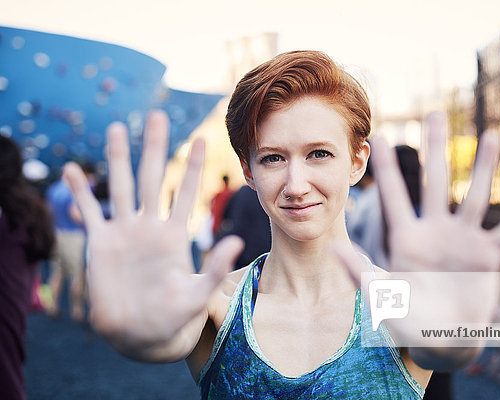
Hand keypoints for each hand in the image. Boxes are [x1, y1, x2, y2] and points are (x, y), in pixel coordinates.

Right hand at [64, 110, 242, 345]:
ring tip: (115, 127)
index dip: (192, 166)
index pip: (186, 191)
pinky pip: (89, 212)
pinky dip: (80, 192)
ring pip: (120, 186)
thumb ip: (215, 268)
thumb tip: (237, 241)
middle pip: (152, 177)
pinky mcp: (101, 244)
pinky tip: (72, 170)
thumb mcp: (198, 293)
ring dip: (117, 158)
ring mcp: (124, 232)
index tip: (202, 138)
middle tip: (158, 115)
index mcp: (174, 234)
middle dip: (154, 147)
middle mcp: (149, 226)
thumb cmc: (174, 316)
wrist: (141, 334)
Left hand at [334, 112, 499, 366]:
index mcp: (406, 238)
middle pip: (435, 181)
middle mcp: (434, 231)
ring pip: (474, 196)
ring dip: (484, 167)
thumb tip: (333, 245)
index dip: (385, 167)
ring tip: (491, 135)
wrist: (440, 342)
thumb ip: (360, 272)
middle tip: (434, 114)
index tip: (377, 136)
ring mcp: (462, 240)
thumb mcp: (383, 297)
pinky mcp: (487, 256)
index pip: (393, 195)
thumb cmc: (407, 322)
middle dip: (435, 148)